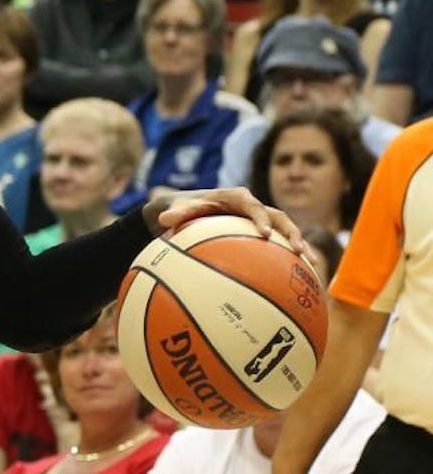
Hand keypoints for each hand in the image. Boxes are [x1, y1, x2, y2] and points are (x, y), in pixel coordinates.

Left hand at [143, 187, 307, 257]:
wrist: (194, 207)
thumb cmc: (186, 208)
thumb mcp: (180, 209)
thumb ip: (176, 213)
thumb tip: (162, 219)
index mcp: (237, 197)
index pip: (252, 206)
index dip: (260, 218)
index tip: (265, 234)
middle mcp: (254, 206)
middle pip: (279, 216)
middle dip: (290, 232)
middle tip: (298, 250)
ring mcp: (261, 218)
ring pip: (287, 229)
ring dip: (299, 243)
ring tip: (312, 263)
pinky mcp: (264, 231)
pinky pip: (282, 242)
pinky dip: (294, 256)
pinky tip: (306, 275)